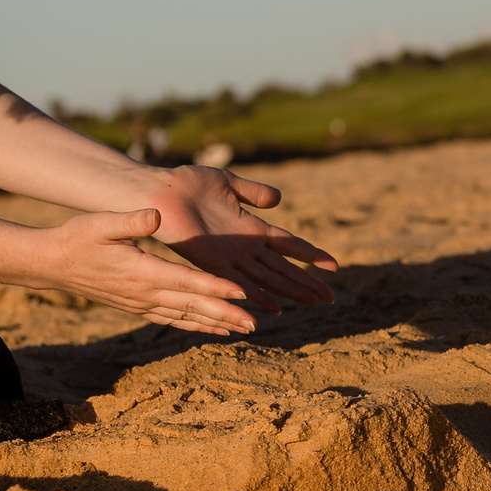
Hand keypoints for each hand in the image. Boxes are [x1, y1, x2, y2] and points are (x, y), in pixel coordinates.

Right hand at [34, 208, 273, 334]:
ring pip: (186, 317)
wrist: (53, 264)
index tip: (243, 292)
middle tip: (255, 323)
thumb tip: (156, 215)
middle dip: (225, 315)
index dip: (215, 288)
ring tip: (246, 330)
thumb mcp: (101, 223)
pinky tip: (216, 330)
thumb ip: (130, 221)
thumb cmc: (78, 238)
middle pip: (192, 306)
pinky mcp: (138, 307)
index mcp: (141, 272)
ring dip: (216, 324)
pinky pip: (173, 320)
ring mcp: (141, 304)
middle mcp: (144, 293)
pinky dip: (196, 325)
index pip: (185, 282)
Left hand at [136, 165, 338, 313]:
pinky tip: (274, 308)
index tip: (333, 266)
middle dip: (306, 282)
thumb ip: (254, 192)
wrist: (157, 190)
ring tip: (313, 304)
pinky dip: (257, 295)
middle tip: (331, 298)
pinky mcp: (210, 261)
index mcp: (250, 227)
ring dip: (290, 291)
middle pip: (282, 268)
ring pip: (267, 278)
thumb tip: (278, 200)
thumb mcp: (229, 182)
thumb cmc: (187, 184)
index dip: (310, 255)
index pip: (288, 244)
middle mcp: (243, 246)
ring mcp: (228, 256)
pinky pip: (238, 282)